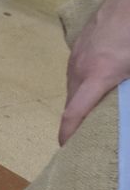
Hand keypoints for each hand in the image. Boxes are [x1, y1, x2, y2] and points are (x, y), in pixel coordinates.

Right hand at [60, 0, 129, 144]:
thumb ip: (128, 87)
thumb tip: (124, 97)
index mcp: (98, 75)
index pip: (73, 113)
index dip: (67, 133)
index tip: (65, 147)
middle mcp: (80, 68)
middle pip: (71, 102)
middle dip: (76, 118)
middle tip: (87, 130)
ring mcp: (77, 54)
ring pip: (73, 85)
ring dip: (81, 97)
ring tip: (95, 104)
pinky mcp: (80, 43)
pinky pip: (77, 70)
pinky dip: (84, 80)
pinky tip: (99, 76)